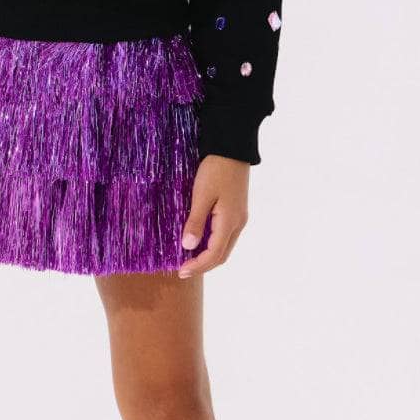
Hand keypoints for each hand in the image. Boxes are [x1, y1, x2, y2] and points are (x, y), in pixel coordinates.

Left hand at [176, 155, 249, 276]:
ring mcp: (238, 217)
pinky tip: (199, 241)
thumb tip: (188, 246)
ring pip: (224, 246)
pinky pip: (224, 235)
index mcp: (230, 222)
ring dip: (208, 256)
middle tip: (183, 269)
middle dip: (203, 265)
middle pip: (221, 255)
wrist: (232, 148)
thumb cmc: (215, 169)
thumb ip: (195, 221)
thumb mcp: (201, 195)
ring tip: (189, 258)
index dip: (198, 266)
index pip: (214, 254)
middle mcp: (237, 223)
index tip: (181, 271)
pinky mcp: (236, 210)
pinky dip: (212, 244)